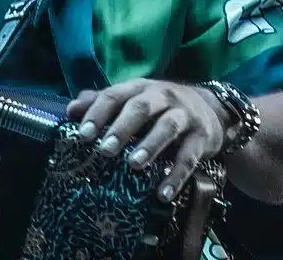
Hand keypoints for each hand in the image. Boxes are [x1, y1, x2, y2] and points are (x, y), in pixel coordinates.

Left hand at [66, 79, 229, 202]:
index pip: (115, 95)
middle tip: (104, 150)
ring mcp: (184, 115)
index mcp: (139, 88)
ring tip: (133, 165)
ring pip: (167, 127)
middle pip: (140, 108)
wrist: (212, 109)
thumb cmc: (160, 107)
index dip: (98, 113)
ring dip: (150, 146)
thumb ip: (103, 103)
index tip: (83, 135)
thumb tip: (70, 110)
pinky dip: (176, 175)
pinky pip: (189, 157)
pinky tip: (163, 194)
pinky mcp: (202, 137)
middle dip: (121, 128)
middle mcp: (162, 96)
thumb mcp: (134, 99)